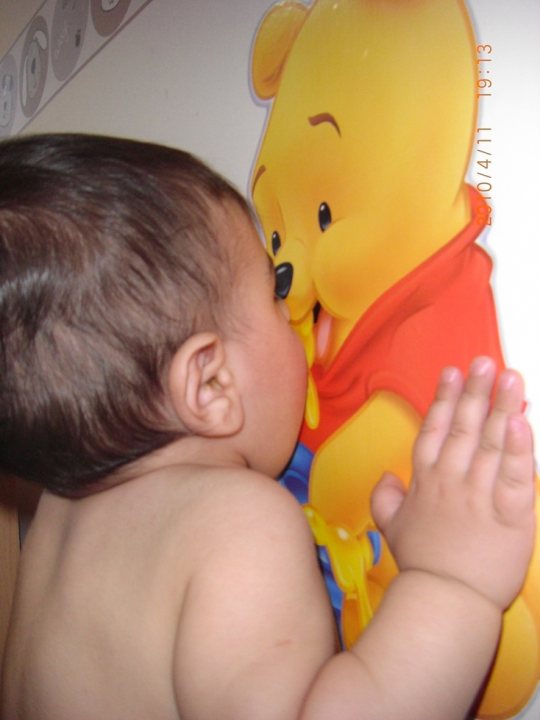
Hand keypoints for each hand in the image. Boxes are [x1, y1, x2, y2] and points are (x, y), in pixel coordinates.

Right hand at [371, 357, 535, 609]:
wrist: (445, 601)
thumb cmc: (422, 563)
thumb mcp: (390, 528)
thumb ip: (385, 498)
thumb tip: (386, 476)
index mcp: (426, 481)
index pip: (435, 430)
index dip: (444, 399)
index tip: (452, 372)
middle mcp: (452, 481)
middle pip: (464, 428)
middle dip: (475, 392)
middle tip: (486, 362)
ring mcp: (480, 496)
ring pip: (491, 443)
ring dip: (500, 407)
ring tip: (510, 378)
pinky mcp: (510, 516)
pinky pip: (515, 476)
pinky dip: (518, 448)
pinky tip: (521, 422)